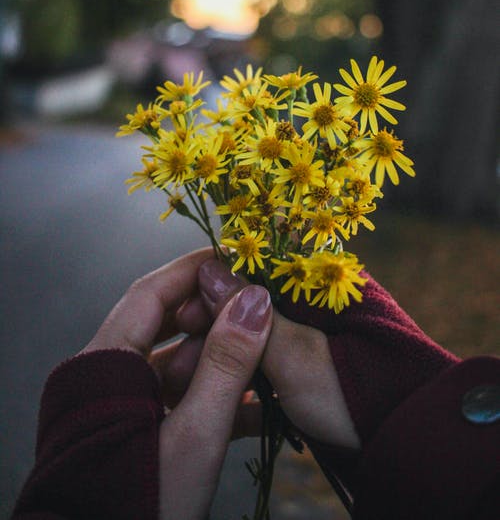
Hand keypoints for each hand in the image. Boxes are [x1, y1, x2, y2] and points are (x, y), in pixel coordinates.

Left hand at [83, 248, 272, 519]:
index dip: (194, 270)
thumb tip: (255, 298)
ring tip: (267, 362)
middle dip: (216, 319)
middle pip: (166, 326)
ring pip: (177, 364)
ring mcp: (124, 406)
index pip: (151, 293)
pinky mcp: (140, 433)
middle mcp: (109, 377)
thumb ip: (226, 364)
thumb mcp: (194, 434)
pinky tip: (257, 407)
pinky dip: (214, 398)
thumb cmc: (142, 503)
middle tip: (261, 314)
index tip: (237, 259)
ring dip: (221, 363)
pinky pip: (179, 400)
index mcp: (106, 364)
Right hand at [180, 256, 360, 450]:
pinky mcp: (310, 361)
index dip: (216, 284)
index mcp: (321, 278)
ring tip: (188, 381)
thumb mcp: (296, 354)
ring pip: (253, 330)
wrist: (404, 443)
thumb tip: (210, 270)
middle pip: (249, 299)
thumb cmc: (354, 393)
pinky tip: (218, 391)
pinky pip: (266, 355)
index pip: (256, 262)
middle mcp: (315, 296)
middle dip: (212, 326)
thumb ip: (250, 314)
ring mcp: (312, 329)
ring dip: (222, 353)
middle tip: (181, 361)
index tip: (184, 311)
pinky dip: (242, 370)